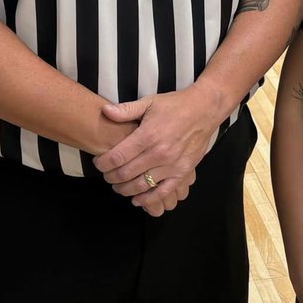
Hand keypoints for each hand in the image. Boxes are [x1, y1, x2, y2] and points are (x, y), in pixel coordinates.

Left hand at [93, 83, 222, 208]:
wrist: (204, 110)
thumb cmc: (175, 105)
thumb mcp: (149, 102)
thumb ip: (126, 110)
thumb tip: (104, 111)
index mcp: (147, 135)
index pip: (117, 157)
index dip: (103, 164)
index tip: (98, 163)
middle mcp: (158, 153)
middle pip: (125, 173)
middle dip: (111, 177)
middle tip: (107, 175)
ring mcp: (171, 165)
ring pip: (141, 185)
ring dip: (125, 189)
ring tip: (118, 186)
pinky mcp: (182, 173)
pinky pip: (163, 192)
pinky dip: (148, 199)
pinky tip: (137, 200)